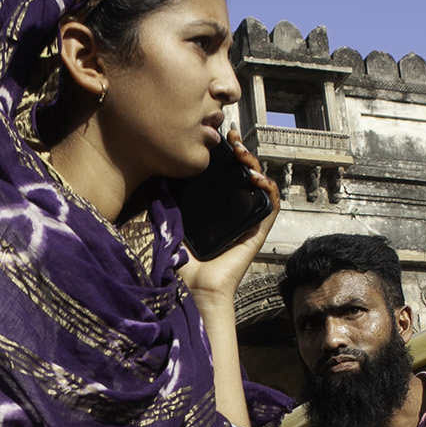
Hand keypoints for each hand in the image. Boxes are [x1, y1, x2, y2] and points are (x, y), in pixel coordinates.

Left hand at [178, 128, 279, 305]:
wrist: (190, 289)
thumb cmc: (176, 261)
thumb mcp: (165, 221)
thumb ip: (162, 200)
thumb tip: (155, 171)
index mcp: (211, 208)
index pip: (221, 174)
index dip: (221, 154)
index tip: (214, 137)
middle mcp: (230, 212)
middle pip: (242, 173)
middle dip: (239, 152)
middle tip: (231, 137)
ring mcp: (245, 221)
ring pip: (258, 184)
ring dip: (254, 163)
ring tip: (242, 152)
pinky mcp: (257, 232)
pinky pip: (270, 205)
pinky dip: (268, 188)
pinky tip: (256, 178)